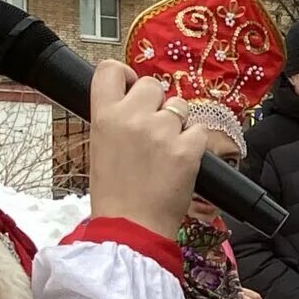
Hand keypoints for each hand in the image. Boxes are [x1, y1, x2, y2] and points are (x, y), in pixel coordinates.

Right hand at [87, 62, 207, 241]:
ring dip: (177, 124)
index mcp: (104, 116)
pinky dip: (193, 145)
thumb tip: (134, 102)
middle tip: (153, 131)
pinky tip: (180, 163)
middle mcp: (132, 117)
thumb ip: (115, 119)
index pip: (110, 69)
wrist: (131, 229)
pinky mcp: (187, 148)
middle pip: (153, 84)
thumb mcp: (100, 148)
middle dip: (157, 103)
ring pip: (180, 107)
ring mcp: (162, 131)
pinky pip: (198, 130)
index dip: (126, 75)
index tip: (132, 87)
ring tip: (164, 153)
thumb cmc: (114, 194)